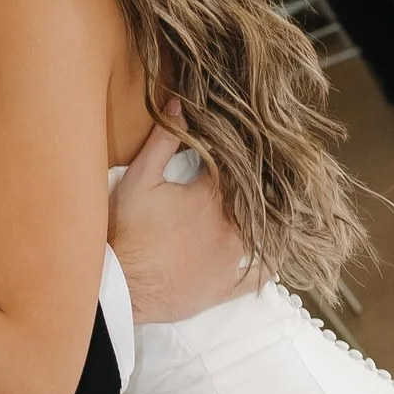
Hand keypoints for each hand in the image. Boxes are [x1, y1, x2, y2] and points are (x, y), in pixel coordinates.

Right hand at [110, 112, 250, 323]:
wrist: (121, 285)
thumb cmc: (128, 231)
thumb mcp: (140, 179)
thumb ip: (162, 142)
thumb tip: (179, 106)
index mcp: (210, 196)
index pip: (236, 168)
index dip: (238, 157)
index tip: (241, 149)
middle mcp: (230, 226)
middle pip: (254, 201)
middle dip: (255, 189)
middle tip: (261, 179)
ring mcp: (231, 258)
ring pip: (263, 234)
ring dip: (266, 221)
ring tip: (270, 211)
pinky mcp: (226, 286)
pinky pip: (258, 275)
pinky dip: (268, 264)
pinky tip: (273, 254)